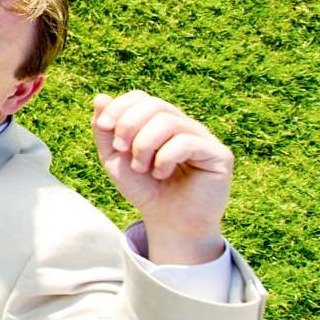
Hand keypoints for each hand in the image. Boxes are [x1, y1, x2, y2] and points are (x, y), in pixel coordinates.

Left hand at [92, 91, 233, 264]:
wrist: (168, 222)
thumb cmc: (144, 189)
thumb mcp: (114, 158)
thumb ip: (105, 130)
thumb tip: (100, 97)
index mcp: (160, 122)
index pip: (141, 97)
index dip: (120, 107)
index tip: (104, 127)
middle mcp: (184, 125)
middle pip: (154, 104)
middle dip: (129, 124)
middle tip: (121, 150)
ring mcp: (203, 138)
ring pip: (168, 121)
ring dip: (144, 145)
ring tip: (140, 167)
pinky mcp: (219, 154)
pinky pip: (187, 142)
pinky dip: (165, 158)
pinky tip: (160, 174)